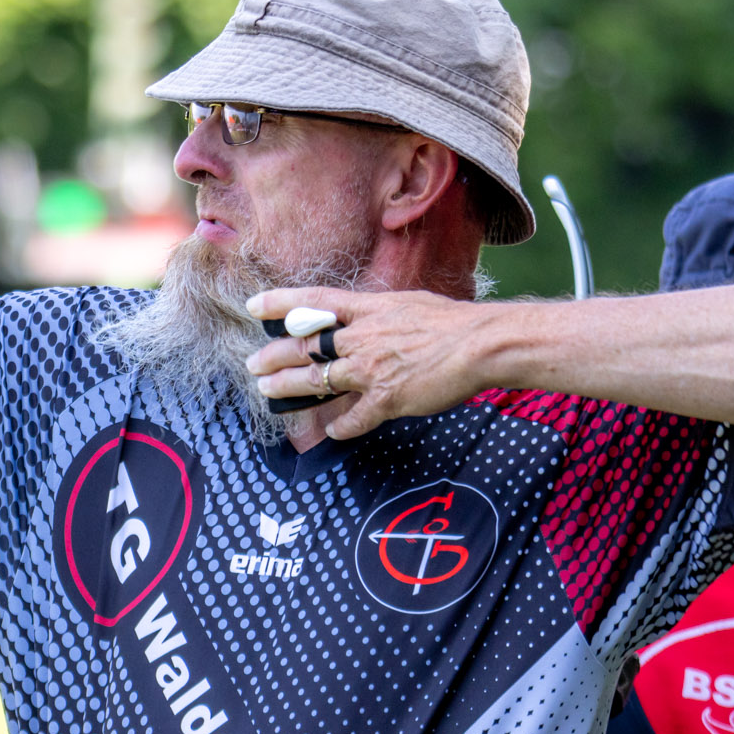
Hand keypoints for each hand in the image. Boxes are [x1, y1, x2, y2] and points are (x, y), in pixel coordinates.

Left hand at [245, 287, 491, 446]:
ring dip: (289, 388)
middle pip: (305, 346)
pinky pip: (354, 418)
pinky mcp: (386, 399)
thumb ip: (377, 313)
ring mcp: (371, 369)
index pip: (314, 301)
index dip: (280, 303)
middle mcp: (362, 337)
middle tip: (252, 365)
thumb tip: (363, 317)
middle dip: (273, 356)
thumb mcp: (406, 303)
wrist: (481, 344)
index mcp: (368, 309)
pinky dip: (341, 427)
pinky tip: (330, 432)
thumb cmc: (452, 321)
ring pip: (317, 380)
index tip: (253, 306)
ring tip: (269, 393)